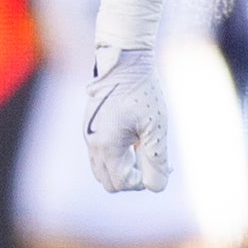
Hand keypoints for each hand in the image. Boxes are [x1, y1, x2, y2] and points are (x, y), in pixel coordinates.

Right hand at [86, 45, 170, 190]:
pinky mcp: (91, 127)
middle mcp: (92, 143)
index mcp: (106, 146)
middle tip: (151, 158)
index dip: (142, 181)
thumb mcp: (156, 128)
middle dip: (132, 178)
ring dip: (124, 167)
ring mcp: (89, 135)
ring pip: (103, 169)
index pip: (121, 183)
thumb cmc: (143, 91)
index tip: (159, 164)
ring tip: (144, 148)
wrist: (124, 60)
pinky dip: (118, 155)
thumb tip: (156, 187)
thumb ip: (156, 161)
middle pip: (109, 181)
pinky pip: (101, 153)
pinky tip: (136, 137)